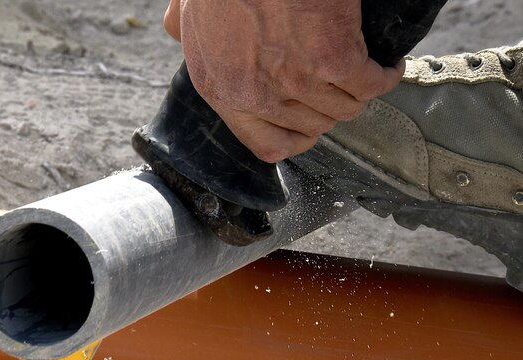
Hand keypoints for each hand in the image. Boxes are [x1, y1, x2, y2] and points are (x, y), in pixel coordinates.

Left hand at [164, 0, 404, 162]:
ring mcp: (296, 80)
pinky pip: (371, 85)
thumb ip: (180, 30)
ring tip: (366, 74)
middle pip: (314, 127)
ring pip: (346, 109)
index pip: (267, 146)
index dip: (296, 138)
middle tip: (340, 86)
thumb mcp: (186, 10)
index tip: (310, 121)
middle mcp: (257, 95)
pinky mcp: (333, 59)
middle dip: (331, 109)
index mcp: (221, 89)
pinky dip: (385, 76)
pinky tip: (386, 65)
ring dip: (359, 93)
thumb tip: (172, 29)